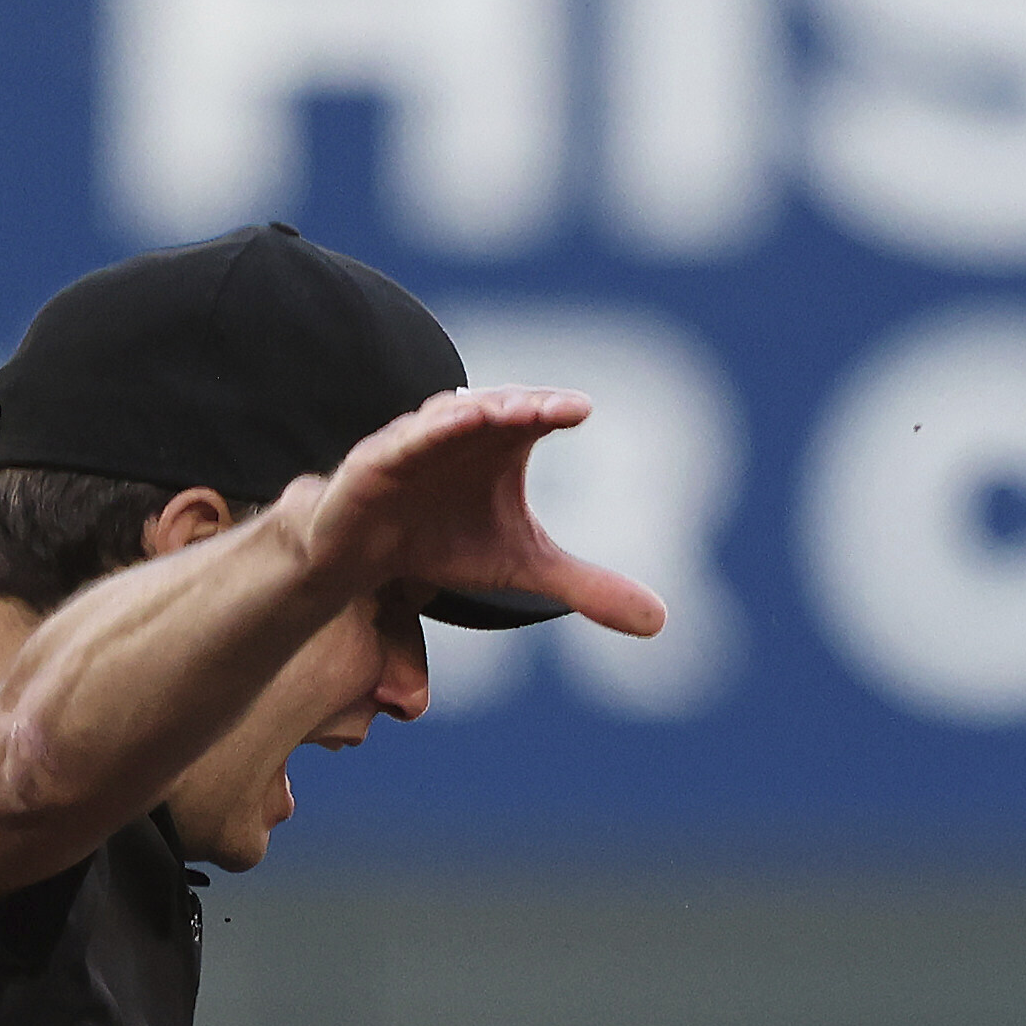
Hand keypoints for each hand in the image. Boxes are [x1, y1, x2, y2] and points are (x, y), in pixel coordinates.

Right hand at [287, 382, 666, 638]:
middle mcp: (456, 434)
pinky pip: (397, 443)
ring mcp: (412, 444)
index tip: (584, 411)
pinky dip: (421, 434)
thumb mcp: (523, 568)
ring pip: (445, 418)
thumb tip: (661, 621)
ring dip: (476, 411)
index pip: (529, 417)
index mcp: (494, 445)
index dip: (553, 410)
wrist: (364, 560)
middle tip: (561, 407)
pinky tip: (446, 428)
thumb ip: (587, 585)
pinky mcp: (373, 464)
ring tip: (509, 410)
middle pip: (494, 408)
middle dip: (525, 404)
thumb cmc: (444, 543)